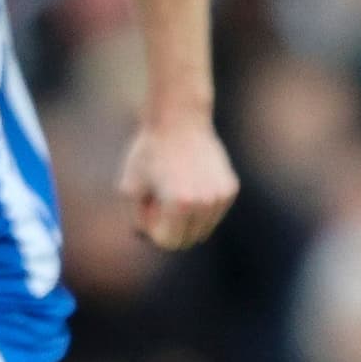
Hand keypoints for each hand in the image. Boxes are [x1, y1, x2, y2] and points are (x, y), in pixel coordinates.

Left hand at [119, 112, 238, 250]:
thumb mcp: (130, 188)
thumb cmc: (149, 151)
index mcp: (180, 204)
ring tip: (176, 190)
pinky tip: (191, 182)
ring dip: (187, 219)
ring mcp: (221, 196)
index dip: (153, 230)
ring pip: (204, 228)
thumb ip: (139, 219)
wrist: (179, 119)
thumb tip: (152, 238)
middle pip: (189, 239)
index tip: (148, 208)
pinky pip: (213, 213)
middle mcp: (205, 203)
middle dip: (172, 228)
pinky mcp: (231, 188)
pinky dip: (201, 206)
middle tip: (160, 201)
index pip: (169, 242)